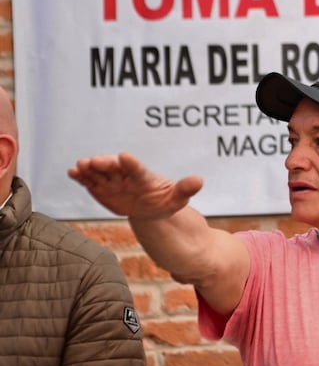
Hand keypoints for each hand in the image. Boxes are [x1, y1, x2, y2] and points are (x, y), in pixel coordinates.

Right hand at [68, 152, 203, 219]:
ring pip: (99, 172)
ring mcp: (112, 180)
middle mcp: (125, 175)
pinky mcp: (100, 187)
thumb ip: (185, 189)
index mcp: (144, 177)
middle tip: (94, 162)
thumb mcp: (176, 198)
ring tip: (79, 166)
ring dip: (89, 169)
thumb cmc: (165, 200)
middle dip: (105, 164)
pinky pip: (89, 180)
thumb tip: (199, 181)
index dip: (131, 163)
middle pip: (114, 168)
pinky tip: (72, 173)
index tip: (125, 156)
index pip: (138, 169)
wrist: (149, 208)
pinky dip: (81, 177)